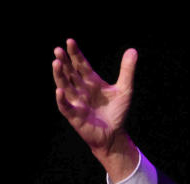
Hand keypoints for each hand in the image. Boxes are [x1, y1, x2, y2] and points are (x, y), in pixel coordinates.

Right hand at [53, 38, 138, 180]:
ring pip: (64, 86)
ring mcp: (76, 102)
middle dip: (64, 62)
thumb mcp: (125, 90)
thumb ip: (127, 71)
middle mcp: (81, 90)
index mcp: (91, 81)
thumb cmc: (117, 113)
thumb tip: (133, 50)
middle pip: (69, 73)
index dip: (75, 53)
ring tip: (56, 63)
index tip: (70, 41)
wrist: (115, 135)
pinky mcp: (75, 116)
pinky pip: (65, 107)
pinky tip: (59, 90)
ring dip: (59, 75)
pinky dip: (62, 99)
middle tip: (58, 50)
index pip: (81, 64)